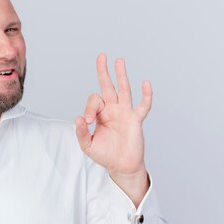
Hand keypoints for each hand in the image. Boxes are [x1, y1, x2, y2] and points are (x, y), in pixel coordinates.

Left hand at [74, 54, 150, 204]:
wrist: (121, 166)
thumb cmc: (105, 155)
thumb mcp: (88, 145)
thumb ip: (81, 133)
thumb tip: (78, 118)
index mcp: (100, 114)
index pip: (94, 101)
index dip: (89, 108)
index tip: (87, 121)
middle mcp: (112, 110)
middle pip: (108, 86)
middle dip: (103, 72)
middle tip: (101, 57)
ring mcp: (125, 113)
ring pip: (124, 90)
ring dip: (121, 75)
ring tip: (119, 60)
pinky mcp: (136, 120)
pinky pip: (143, 106)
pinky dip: (146, 95)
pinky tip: (145, 83)